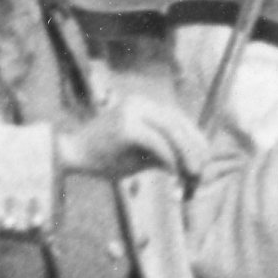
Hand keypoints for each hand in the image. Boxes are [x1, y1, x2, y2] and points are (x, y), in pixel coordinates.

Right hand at [55, 102, 196, 184]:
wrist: (71, 155)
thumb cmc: (106, 157)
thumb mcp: (142, 153)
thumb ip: (166, 152)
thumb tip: (197, 163)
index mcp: (145, 105)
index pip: (179, 120)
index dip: (196, 140)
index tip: (205, 159)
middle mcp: (140, 103)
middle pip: (179, 124)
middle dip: (195, 149)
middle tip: (201, 172)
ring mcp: (133, 111)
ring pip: (172, 132)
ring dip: (186, 155)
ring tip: (193, 175)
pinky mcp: (128, 126)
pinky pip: (158, 143)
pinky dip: (171, 159)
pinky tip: (175, 173)